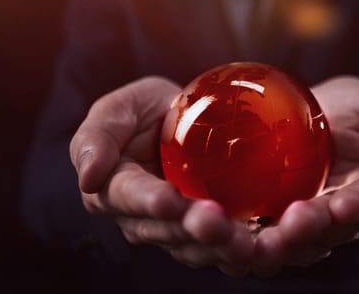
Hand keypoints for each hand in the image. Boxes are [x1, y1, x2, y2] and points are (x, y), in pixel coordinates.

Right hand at [69, 77, 253, 275]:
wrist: (189, 120)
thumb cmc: (148, 112)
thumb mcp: (120, 109)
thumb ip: (98, 136)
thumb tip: (88, 177)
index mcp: (117, 192)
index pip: (129, 199)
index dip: (148, 202)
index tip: (168, 198)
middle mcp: (148, 220)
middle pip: (169, 231)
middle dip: (192, 230)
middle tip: (215, 222)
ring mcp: (183, 230)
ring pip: (201, 247)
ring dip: (222, 247)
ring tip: (246, 241)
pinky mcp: (216, 232)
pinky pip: (230, 246)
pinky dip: (250, 249)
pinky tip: (270, 243)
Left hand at [250, 76, 358, 275]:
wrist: (315, 111)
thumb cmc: (354, 109)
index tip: (346, 205)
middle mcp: (347, 212)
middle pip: (334, 227)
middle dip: (316, 227)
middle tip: (295, 223)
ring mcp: (313, 217)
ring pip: (302, 239)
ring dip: (284, 242)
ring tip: (266, 240)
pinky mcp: (281, 216)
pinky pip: (270, 233)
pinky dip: (255, 241)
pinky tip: (237, 239)